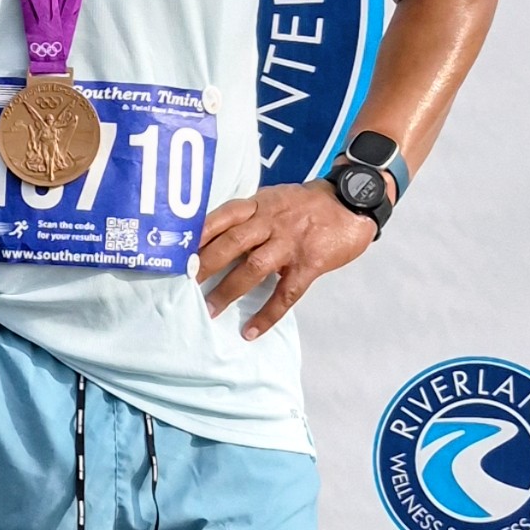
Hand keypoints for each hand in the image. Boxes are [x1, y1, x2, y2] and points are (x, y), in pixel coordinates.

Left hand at [193, 180, 374, 340]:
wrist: (353, 199)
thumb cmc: (309, 203)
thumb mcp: (275, 198)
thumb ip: (249, 214)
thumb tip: (214, 235)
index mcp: (260, 204)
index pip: (222, 216)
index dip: (197, 233)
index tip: (176, 250)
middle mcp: (271, 221)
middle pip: (231, 242)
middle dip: (205, 264)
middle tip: (183, 283)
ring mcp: (291, 242)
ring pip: (253, 267)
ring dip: (228, 290)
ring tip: (210, 310)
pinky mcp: (310, 263)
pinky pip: (285, 293)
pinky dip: (267, 314)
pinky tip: (251, 330)